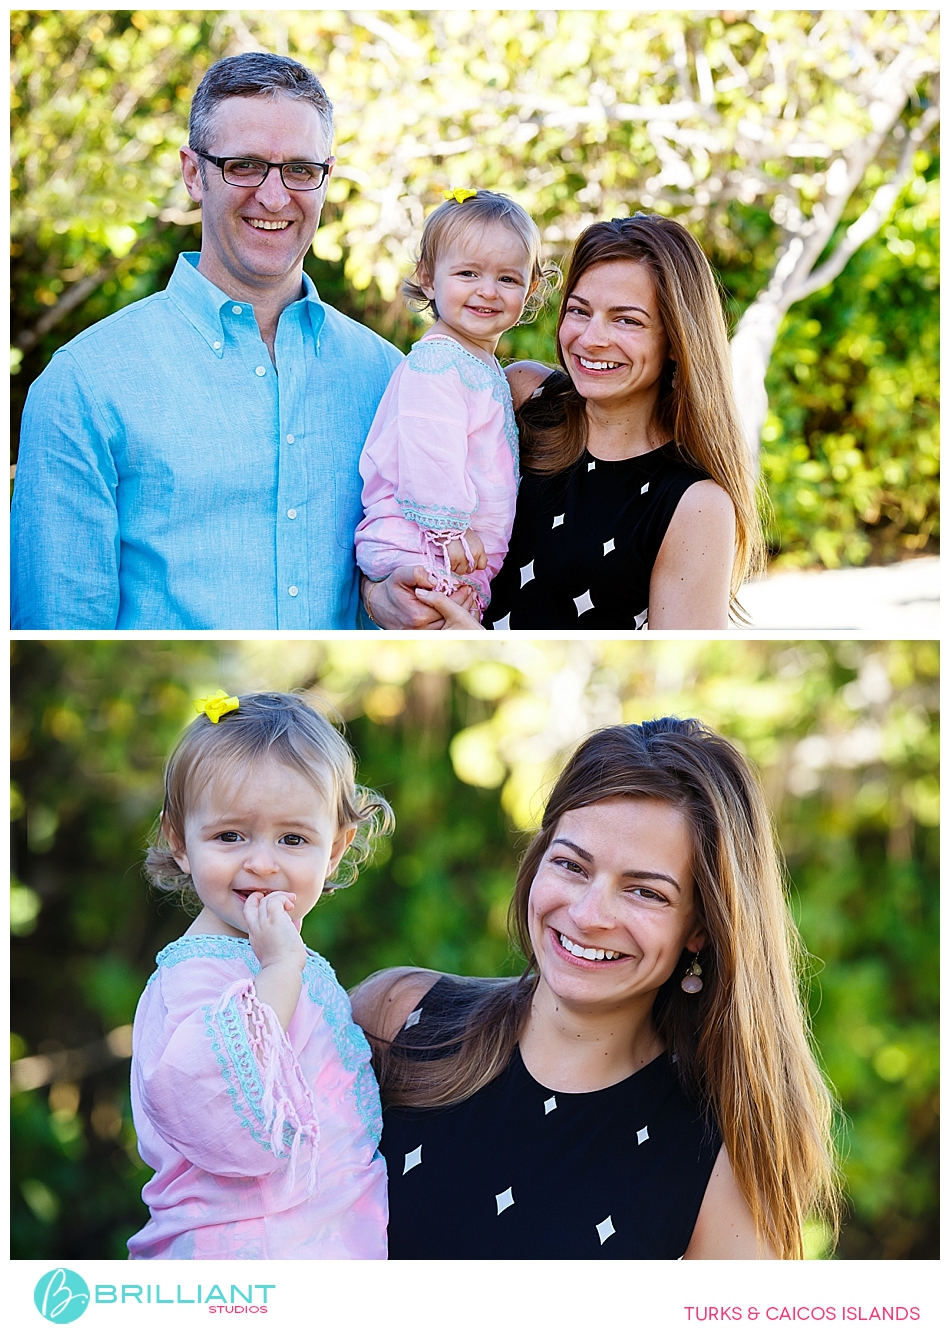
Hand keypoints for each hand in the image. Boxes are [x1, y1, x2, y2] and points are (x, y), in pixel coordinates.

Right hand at [243, 891, 306, 1031]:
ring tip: (291, 903)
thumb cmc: (285, 964)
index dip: (256, 904)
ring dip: (279, 896)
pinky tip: (291, 905)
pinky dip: (283, 898)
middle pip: (252, 903)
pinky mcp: (274, 921)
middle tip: (281, 899)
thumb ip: (283, 932)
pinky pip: (275, 900)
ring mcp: (264, 924)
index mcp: (255, 936)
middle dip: (264, 896)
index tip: (270, 903)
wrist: (283, 971)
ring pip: (265, 899)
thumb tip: (295, 923)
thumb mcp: (278, 947)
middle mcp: (256, 928)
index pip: (248, 913)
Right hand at [363, 566, 476, 629]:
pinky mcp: (421, 636)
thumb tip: (434, 579)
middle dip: (463, 604)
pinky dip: (451, 619)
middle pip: (451, 617)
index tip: (467, 586)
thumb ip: (416, 574)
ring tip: (467, 599)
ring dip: (459, 613)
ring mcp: (421, 634)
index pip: (448, 606)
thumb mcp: (400, 575)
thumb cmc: (390, 588)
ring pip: (448, 625)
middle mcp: (421, 628)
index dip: (460, 595)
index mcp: (419, 615)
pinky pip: (442, 629)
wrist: (376, 604)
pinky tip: (456, 609)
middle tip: (471, 592)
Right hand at [445, 529, 486, 573]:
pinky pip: (452, 569)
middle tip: (459, 558)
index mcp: (480, 549)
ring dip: (457, 567)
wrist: (448, 525)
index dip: (475, 565)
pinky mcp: (453, 560)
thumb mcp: (474, 540)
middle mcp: (473, 555)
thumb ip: (477, 552)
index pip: (482, 566)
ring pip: (461, 571)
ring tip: (453, 558)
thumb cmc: (460, 531)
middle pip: (471, 570)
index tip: (469, 561)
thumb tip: (481, 562)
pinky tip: (448, 557)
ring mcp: (463, 558)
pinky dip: (449, 565)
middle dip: (465, 566)